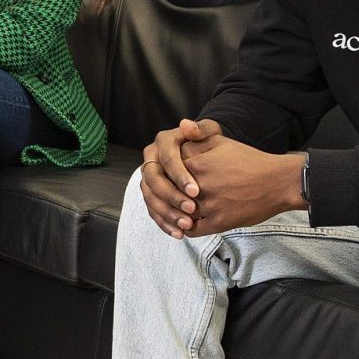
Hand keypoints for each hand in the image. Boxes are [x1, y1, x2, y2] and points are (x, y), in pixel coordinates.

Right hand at [140, 118, 221, 237]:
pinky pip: (152, 210)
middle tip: (192, 209)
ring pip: (150, 197)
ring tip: (186, 225)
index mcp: (162, 143)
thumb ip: (201, 129)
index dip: (179, 176)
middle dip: (172, 197)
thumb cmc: (210, 144)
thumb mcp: (210, 132)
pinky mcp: (151, 194)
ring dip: (167, 213)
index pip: (166, 159)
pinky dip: (164, 223)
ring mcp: (148, 178)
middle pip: (154, 180)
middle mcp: (151, 159)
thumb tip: (186, 125)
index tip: (196, 191)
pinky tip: (179, 234)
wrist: (206, 156)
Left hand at [175, 138, 306, 236]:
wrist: (278, 182)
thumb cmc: (249, 160)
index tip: (164, 178)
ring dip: (174, 214)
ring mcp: (209, 205)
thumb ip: (198, 137)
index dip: (164, 176)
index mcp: (196, 163)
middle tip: (164, 197)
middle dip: (166, 196)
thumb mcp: (222, 142)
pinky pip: (192, 230)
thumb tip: (180, 126)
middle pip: (169, 193)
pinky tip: (186, 224)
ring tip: (174, 211)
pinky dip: (185, 228)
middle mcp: (199, 185)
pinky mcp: (219, 222)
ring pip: (178, 213)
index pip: (166, 172)